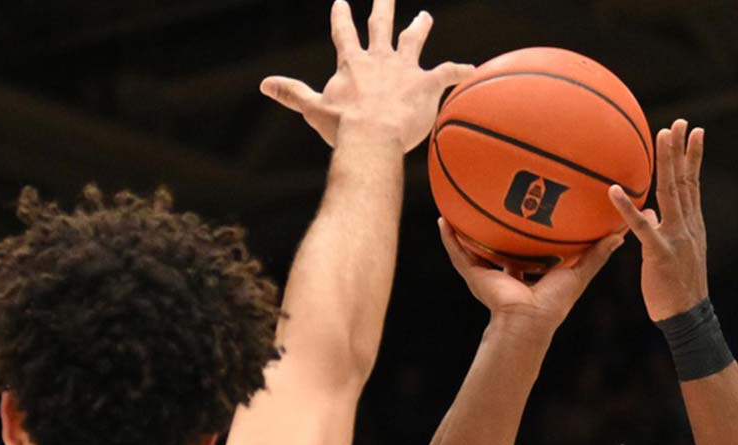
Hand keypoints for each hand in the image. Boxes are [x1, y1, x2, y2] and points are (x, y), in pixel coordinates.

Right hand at [260, 0, 473, 152]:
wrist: (372, 138)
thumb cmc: (343, 127)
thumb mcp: (313, 109)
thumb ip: (292, 93)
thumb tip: (264, 84)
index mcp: (353, 64)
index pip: (345, 34)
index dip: (342, 18)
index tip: (341, 2)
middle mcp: (380, 58)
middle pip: (381, 25)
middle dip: (383, 7)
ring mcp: (404, 69)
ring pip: (413, 40)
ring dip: (419, 27)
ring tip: (425, 17)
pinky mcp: (426, 84)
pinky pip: (447, 73)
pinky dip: (460, 70)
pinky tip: (473, 67)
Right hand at [438, 219, 624, 329]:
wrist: (529, 321)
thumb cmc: (555, 303)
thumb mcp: (580, 272)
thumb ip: (598, 253)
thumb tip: (620, 234)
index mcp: (526, 270)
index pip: (524, 247)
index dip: (525, 230)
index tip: (527, 208)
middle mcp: (504, 270)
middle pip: (496, 244)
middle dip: (492, 226)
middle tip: (492, 198)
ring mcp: (486, 272)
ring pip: (472, 246)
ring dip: (464, 229)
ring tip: (455, 206)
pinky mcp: (473, 274)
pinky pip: (457, 253)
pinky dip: (449, 238)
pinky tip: (442, 220)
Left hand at [609, 119, 709, 320]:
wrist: (687, 316)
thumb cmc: (676, 286)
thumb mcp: (670, 253)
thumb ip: (661, 229)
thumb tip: (648, 212)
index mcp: (690, 224)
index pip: (692, 184)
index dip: (692, 157)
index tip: (692, 132)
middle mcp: (687, 225)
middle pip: (684, 181)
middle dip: (682, 150)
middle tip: (680, 122)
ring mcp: (676, 237)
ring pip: (671, 193)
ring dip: (666, 163)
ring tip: (661, 137)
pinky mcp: (660, 252)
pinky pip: (641, 226)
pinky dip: (627, 207)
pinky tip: (613, 190)